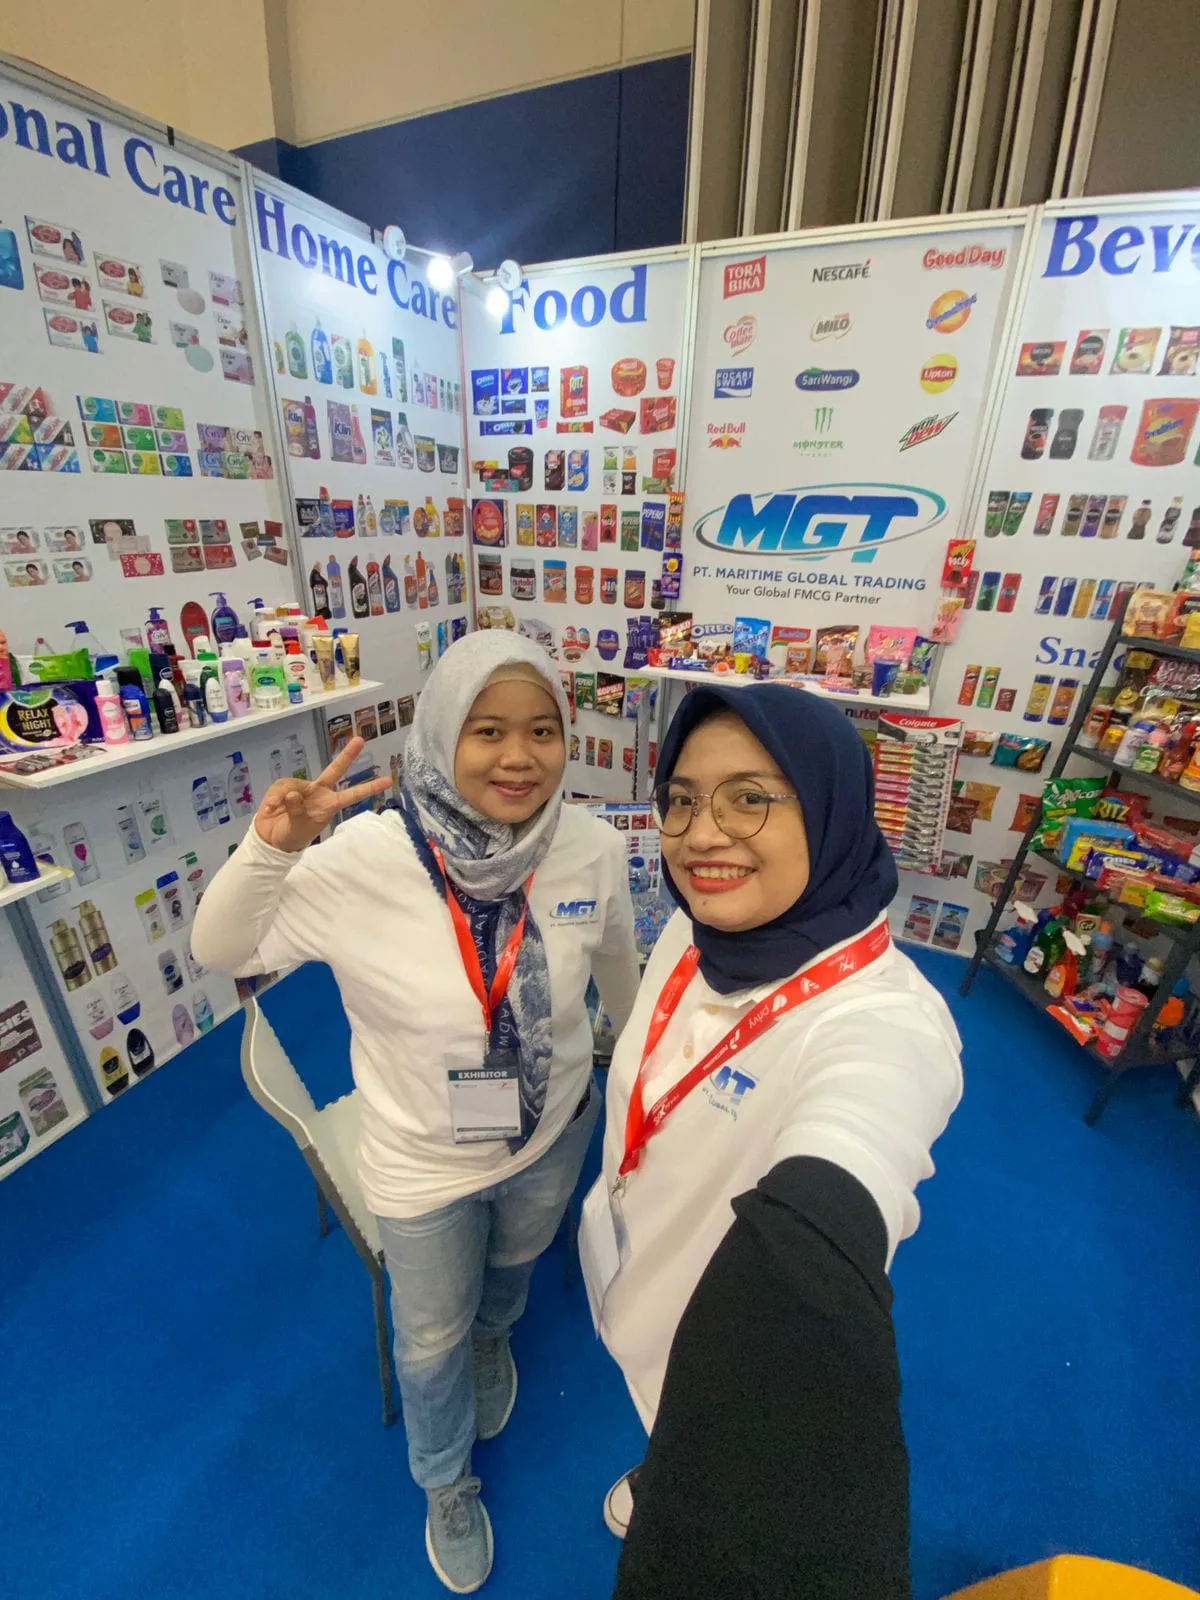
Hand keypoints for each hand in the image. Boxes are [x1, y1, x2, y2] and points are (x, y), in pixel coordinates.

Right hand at [254, 737, 392, 852]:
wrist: (271, 838)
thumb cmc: (292, 835)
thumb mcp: (297, 828)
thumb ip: (297, 812)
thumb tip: (293, 793)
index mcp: (329, 805)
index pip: (352, 795)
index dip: (369, 788)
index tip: (389, 780)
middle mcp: (318, 792)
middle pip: (334, 771)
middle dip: (347, 755)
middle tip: (360, 740)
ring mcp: (302, 788)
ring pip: (295, 784)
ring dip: (282, 798)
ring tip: (274, 811)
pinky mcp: (283, 787)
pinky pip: (279, 788)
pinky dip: (273, 799)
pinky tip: (269, 809)